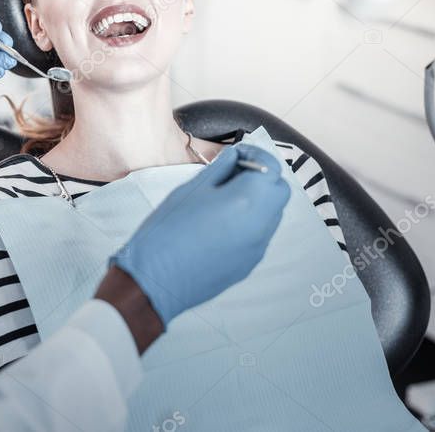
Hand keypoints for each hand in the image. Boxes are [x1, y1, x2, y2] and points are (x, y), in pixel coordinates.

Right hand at [109, 144, 290, 327]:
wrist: (155, 278)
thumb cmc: (168, 230)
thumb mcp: (192, 189)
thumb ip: (220, 169)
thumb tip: (234, 158)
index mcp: (247, 200)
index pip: (271, 167)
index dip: (255, 155)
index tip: (237, 155)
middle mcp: (260, 225)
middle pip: (279, 191)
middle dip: (262, 177)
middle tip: (234, 174)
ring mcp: (257, 247)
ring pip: (272, 214)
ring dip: (258, 199)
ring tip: (225, 198)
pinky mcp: (249, 264)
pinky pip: (259, 234)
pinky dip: (250, 221)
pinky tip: (221, 222)